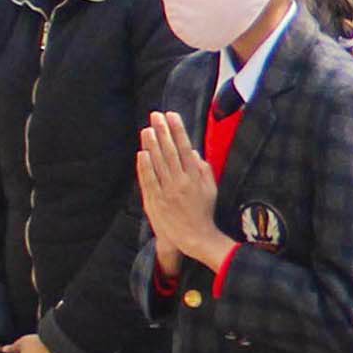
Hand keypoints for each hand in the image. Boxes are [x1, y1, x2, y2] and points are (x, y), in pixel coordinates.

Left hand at [135, 110, 226, 266]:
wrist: (195, 237)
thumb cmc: (204, 212)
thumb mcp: (211, 189)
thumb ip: (203, 169)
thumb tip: (192, 152)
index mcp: (195, 177)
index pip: (184, 147)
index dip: (177, 130)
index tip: (172, 115)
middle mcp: (181, 181)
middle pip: (169, 151)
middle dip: (163, 131)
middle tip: (156, 116)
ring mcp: (167, 191)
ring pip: (158, 163)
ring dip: (152, 144)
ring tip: (147, 129)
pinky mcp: (156, 201)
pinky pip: (149, 180)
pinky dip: (145, 166)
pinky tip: (142, 153)